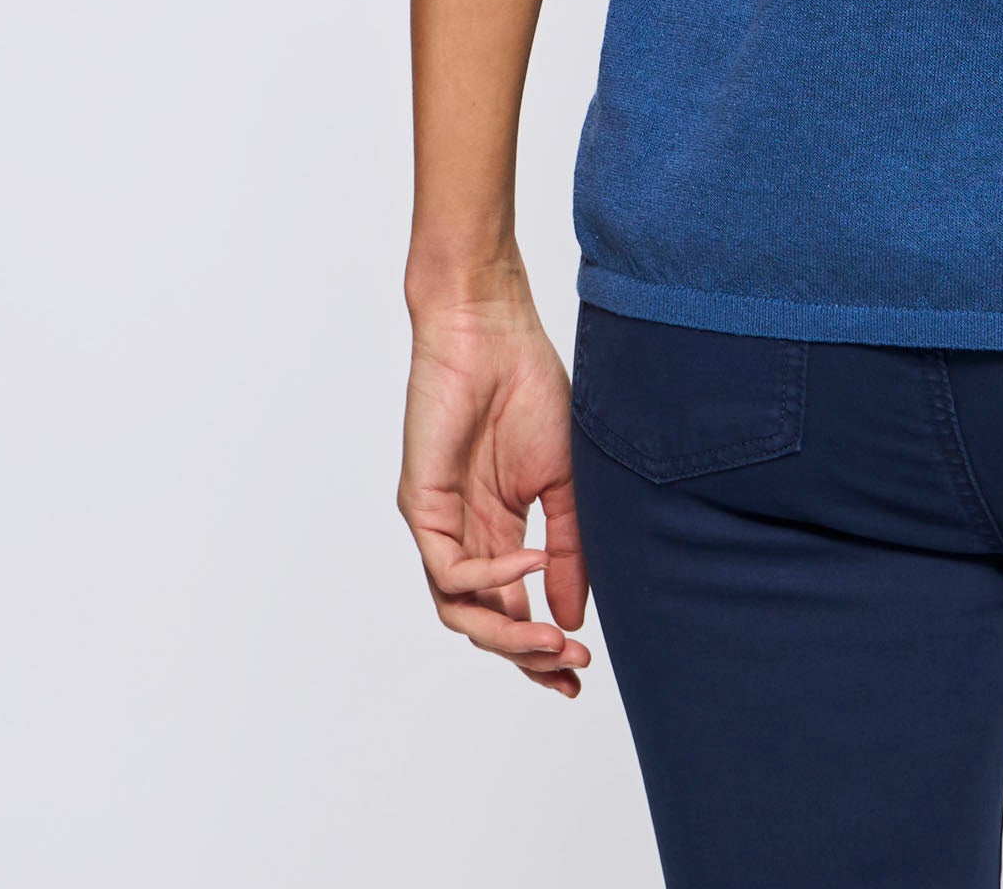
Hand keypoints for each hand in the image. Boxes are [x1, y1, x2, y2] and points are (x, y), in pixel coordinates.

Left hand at [399, 272, 591, 695]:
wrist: (492, 330)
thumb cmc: (530, 388)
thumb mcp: (564, 480)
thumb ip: (568, 549)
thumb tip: (571, 618)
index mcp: (498, 529)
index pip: (514, 608)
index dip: (543, 648)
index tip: (582, 672)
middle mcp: (465, 535)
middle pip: (486, 622)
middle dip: (527, 656)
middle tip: (572, 668)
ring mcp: (439, 524)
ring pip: (460, 610)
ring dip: (507, 634)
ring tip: (553, 641)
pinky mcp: (420, 506)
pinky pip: (449, 569)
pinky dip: (493, 576)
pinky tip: (532, 558)